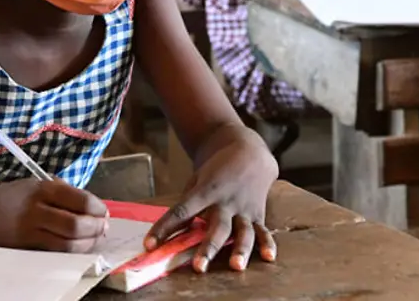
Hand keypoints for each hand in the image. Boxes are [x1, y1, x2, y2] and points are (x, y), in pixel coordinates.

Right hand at [0, 178, 108, 251]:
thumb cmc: (9, 198)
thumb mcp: (33, 185)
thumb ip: (60, 192)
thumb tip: (91, 206)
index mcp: (42, 189)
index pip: (80, 200)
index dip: (98, 208)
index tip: (104, 212)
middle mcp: (37, 209)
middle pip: (77, 224)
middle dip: (96, 228)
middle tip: (104, 228)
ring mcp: (30, 231)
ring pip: (68, 243)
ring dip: (88, 242)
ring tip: (95, 238)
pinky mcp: (26, 248)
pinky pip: (56, 252)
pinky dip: (73, 250)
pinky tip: (79, 247)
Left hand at [147, 128, 278, 272]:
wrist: (248, 152)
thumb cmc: (216, 171)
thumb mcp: (197, 180)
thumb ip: (189, 204)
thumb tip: (174, 231)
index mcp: (205, 190)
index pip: (181, 211)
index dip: (164, 228)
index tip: (150, 244)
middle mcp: (226, 201)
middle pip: (216, 227)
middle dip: (207, 248)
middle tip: (198, 267)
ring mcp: (244, 208)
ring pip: (242, 232)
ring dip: (239, 249)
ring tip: (236, 266)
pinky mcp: (258, 214)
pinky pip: (263, 231)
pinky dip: (267, 244)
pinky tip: (269, 257)